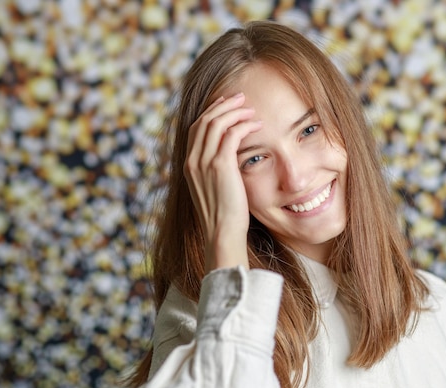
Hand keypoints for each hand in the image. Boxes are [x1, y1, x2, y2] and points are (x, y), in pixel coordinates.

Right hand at [183, 93, 262, 271]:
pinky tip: (256, 125)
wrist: (221, 233)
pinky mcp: (220, 165)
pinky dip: (244, 125)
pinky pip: (231, 134)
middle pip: (204, 120)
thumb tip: (231, 161)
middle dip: (223, 105)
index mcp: (189, 165)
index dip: (210, 112)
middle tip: (241, 98)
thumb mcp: (214, 190)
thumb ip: (216, 172)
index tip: (226, 105)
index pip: (196, 128)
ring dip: (235, 111)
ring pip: (216, 122)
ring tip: (250, 109)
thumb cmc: (224, 216)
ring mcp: (204, 162)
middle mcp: (192, 160)